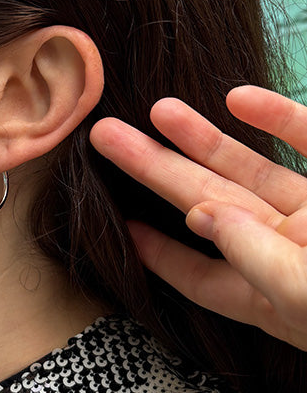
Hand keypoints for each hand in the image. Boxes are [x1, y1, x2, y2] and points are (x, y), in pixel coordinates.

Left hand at [89, 86, 306, 350]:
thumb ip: (257, 258)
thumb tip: (198, 216)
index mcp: (275, 295)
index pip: (199, 276)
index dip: (157, 254)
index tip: (117, 227)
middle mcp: (289, 251)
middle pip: (210, 207)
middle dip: (157, 171)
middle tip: (105, 137)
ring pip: (251, 170)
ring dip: (204, 140)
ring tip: (157, 110)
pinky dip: (276, 117)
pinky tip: (236, 97)